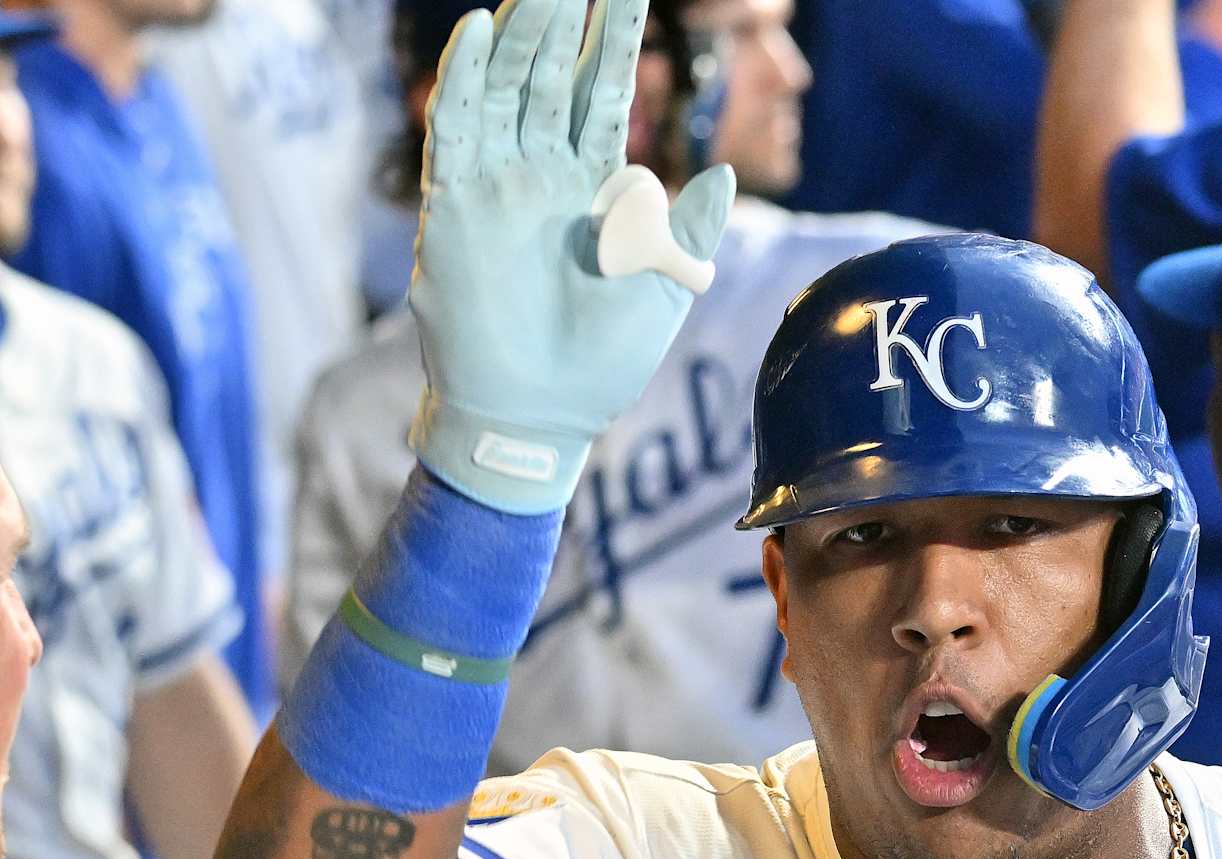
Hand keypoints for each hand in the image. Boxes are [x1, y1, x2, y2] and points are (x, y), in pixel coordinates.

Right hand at [409, 0, 735, 513]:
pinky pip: (456, 130)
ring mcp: (497, 186)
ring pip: (506, 89)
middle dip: (567, 22)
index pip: (606, 98)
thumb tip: (727, 176)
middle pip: (554, 79)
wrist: (541, 417)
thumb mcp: (665, 293)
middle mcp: (544, 176)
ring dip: (521, 35)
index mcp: (597, 189)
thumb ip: (690, 232)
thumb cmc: (603, 364)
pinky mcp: (455, 207)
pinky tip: (480, 30)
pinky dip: (464, 79)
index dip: (616, 44)